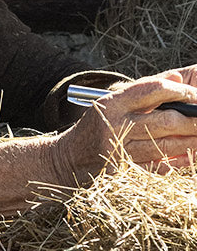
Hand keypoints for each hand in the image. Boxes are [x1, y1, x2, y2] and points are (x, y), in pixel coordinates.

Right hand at [55, 67, 196, 179]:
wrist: (66, 159)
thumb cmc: (95, 126)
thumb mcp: (111, 101)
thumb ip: (144, 90)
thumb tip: (177, 79)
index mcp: (112, 102)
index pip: (153, 90)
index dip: (180, 92)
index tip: (195, 96)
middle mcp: (114, 124)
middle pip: (165, 120)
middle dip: (193, 120)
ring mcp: (119, 150)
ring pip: (166, 145)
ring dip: (192, 141)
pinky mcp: (124, 170)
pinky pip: (159, 166)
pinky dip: (179, 161)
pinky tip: (192, 156)